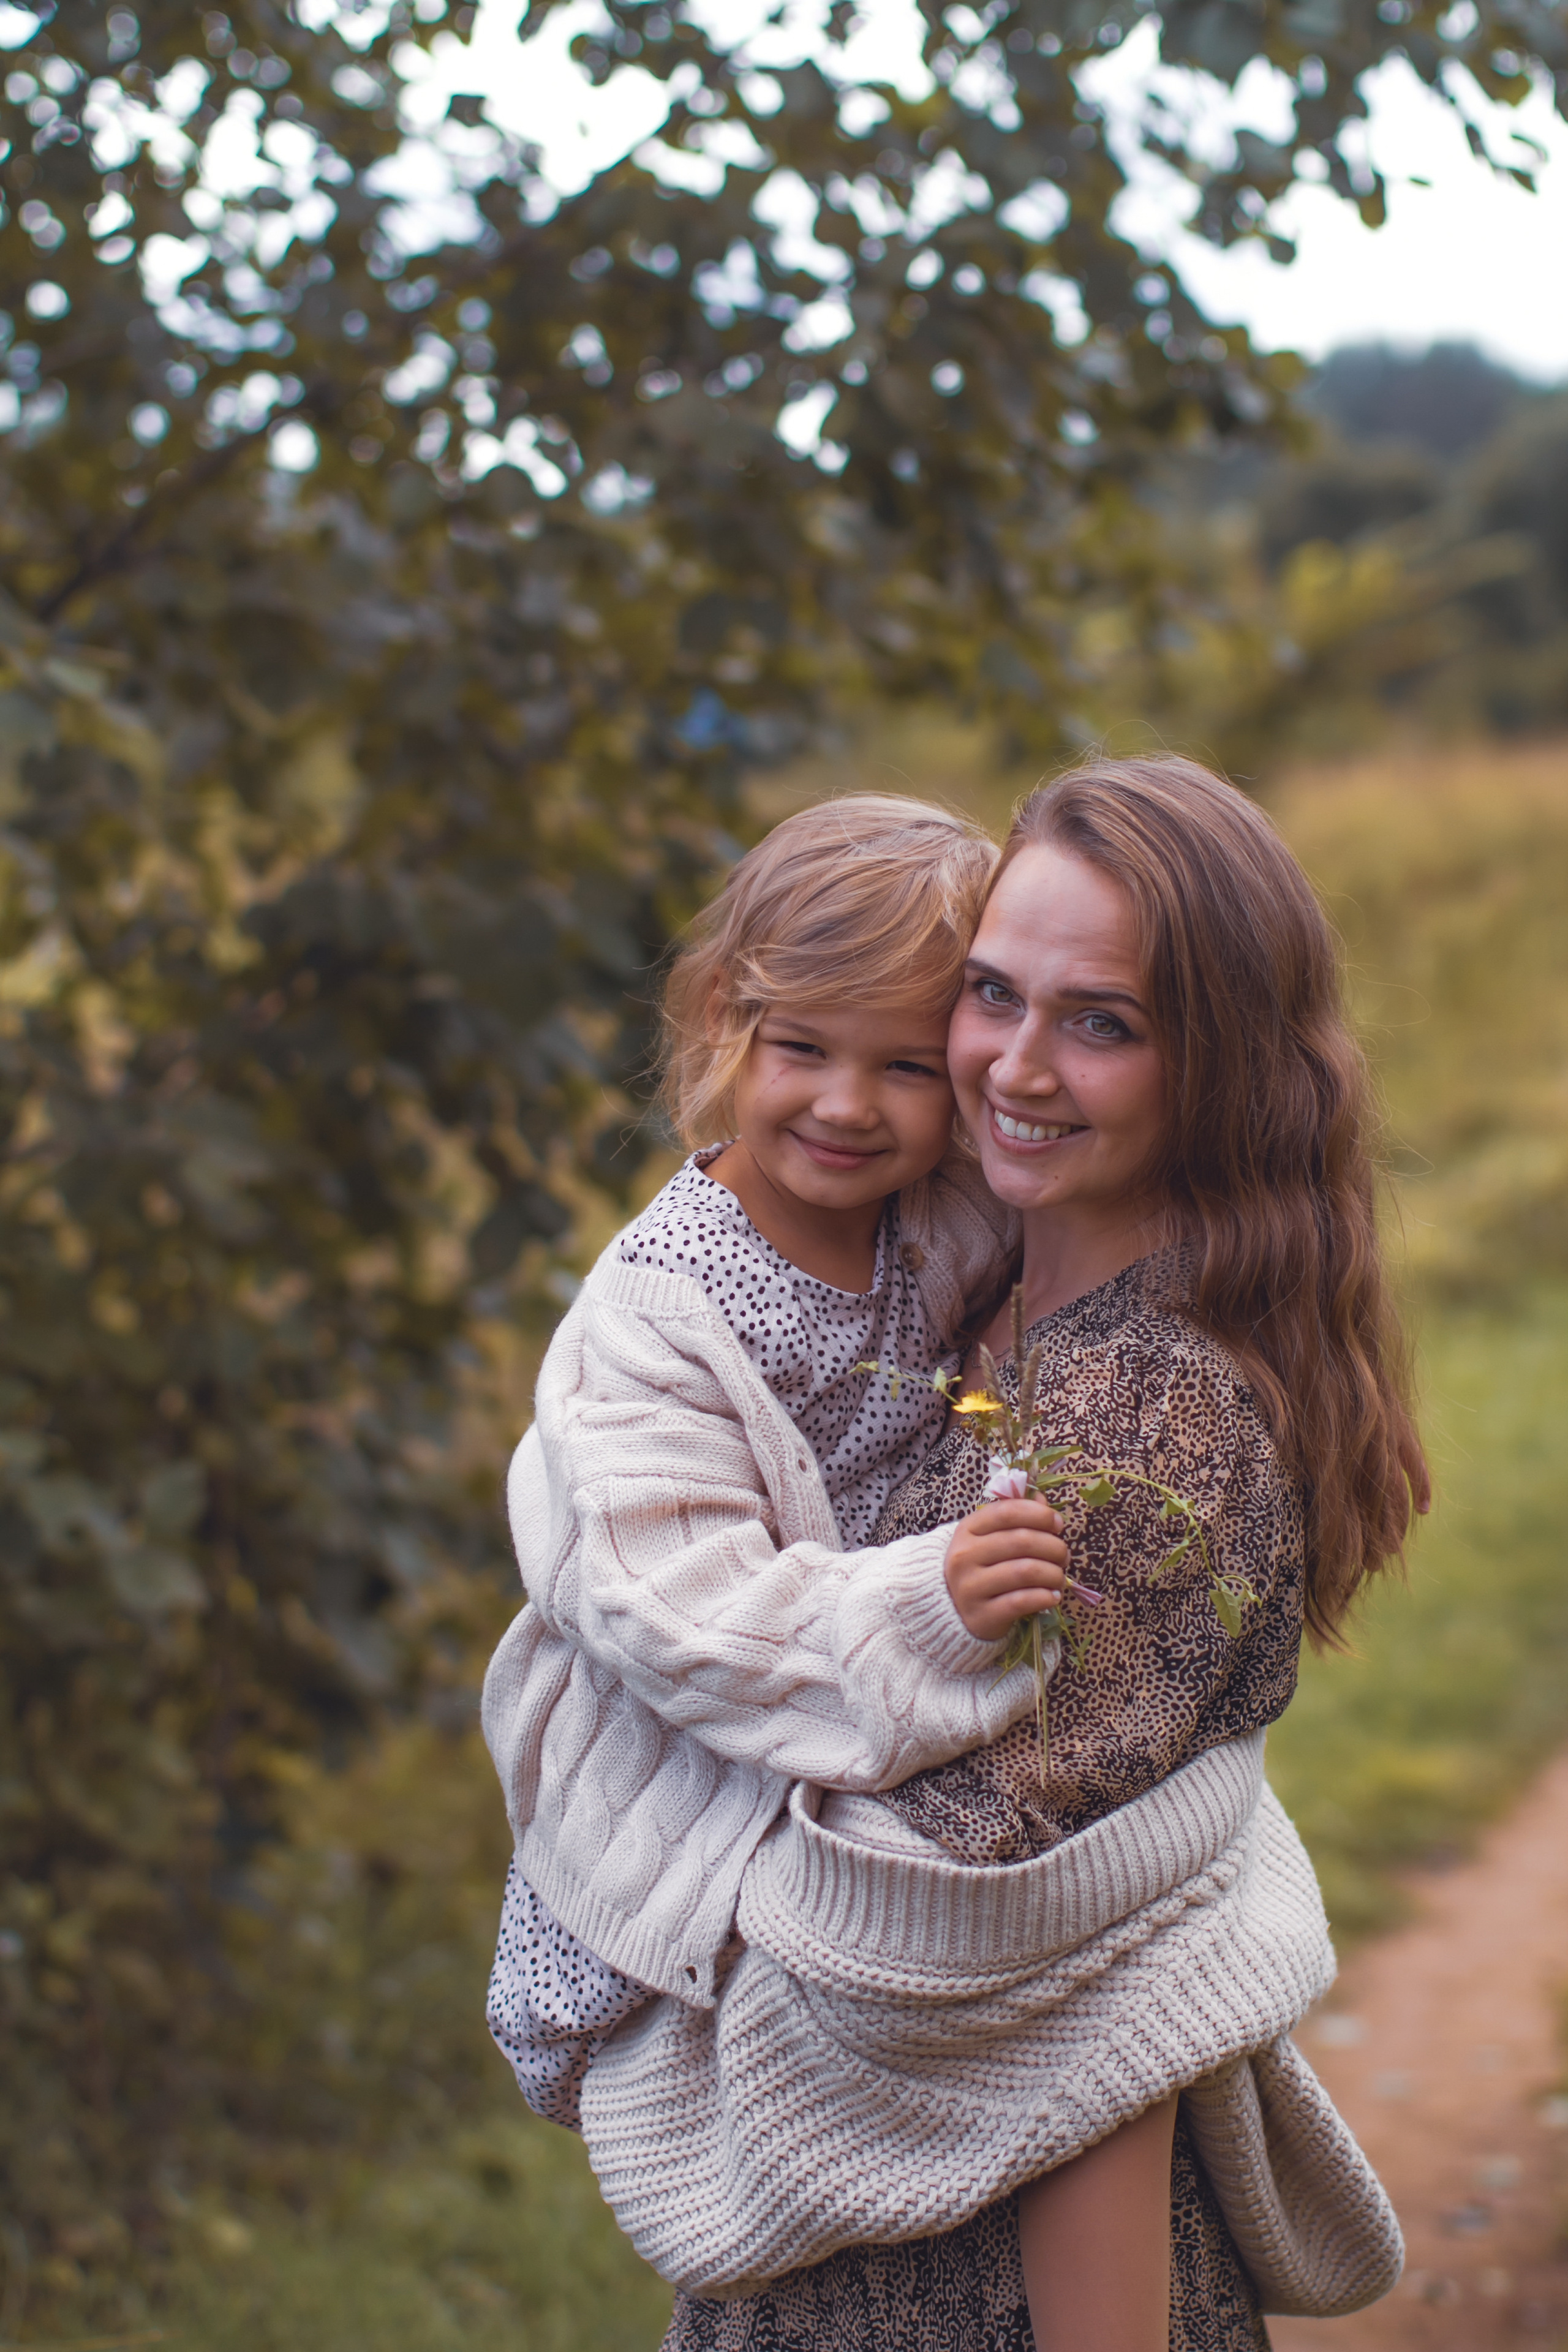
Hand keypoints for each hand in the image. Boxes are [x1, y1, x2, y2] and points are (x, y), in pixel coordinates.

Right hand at [944, 1499, 1068, 1642]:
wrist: (954, 1611)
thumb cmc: (980, 1568)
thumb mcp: (989, 1538)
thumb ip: (1014, 1516)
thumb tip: (1041, 1499)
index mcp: (967, 1530)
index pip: (1007, 1512)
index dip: (1039, 1514)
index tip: (1058, 1524)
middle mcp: (965, 1556)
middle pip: (1022, 1541)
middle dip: (1053, 1547)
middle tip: (1064, 1556)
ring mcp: (970, 1587)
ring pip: (1025, 1572)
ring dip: (1053, 1574)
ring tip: (1059, 1577)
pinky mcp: (982, 1615)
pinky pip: (1022, 1602)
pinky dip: (1045, 1597)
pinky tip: (1053, 1596)